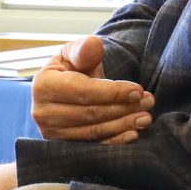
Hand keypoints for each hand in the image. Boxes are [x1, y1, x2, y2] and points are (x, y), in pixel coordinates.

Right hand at [32, 35, 151, 143]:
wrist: (57, 92)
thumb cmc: (69, 69)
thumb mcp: (73, 54)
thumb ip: (84, 50)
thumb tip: (94, 44)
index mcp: (43, 85)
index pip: (83, 91)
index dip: (112, 92)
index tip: (138, 90)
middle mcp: (42, 112)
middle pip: (91, 113)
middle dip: (123, 107)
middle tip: (148, 102)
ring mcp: (51, 132)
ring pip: (94, 130)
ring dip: (124, 124)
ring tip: (145, 117)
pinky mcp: (63, 145)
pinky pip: (93, 145)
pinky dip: (115, 141)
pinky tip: (132, 133)